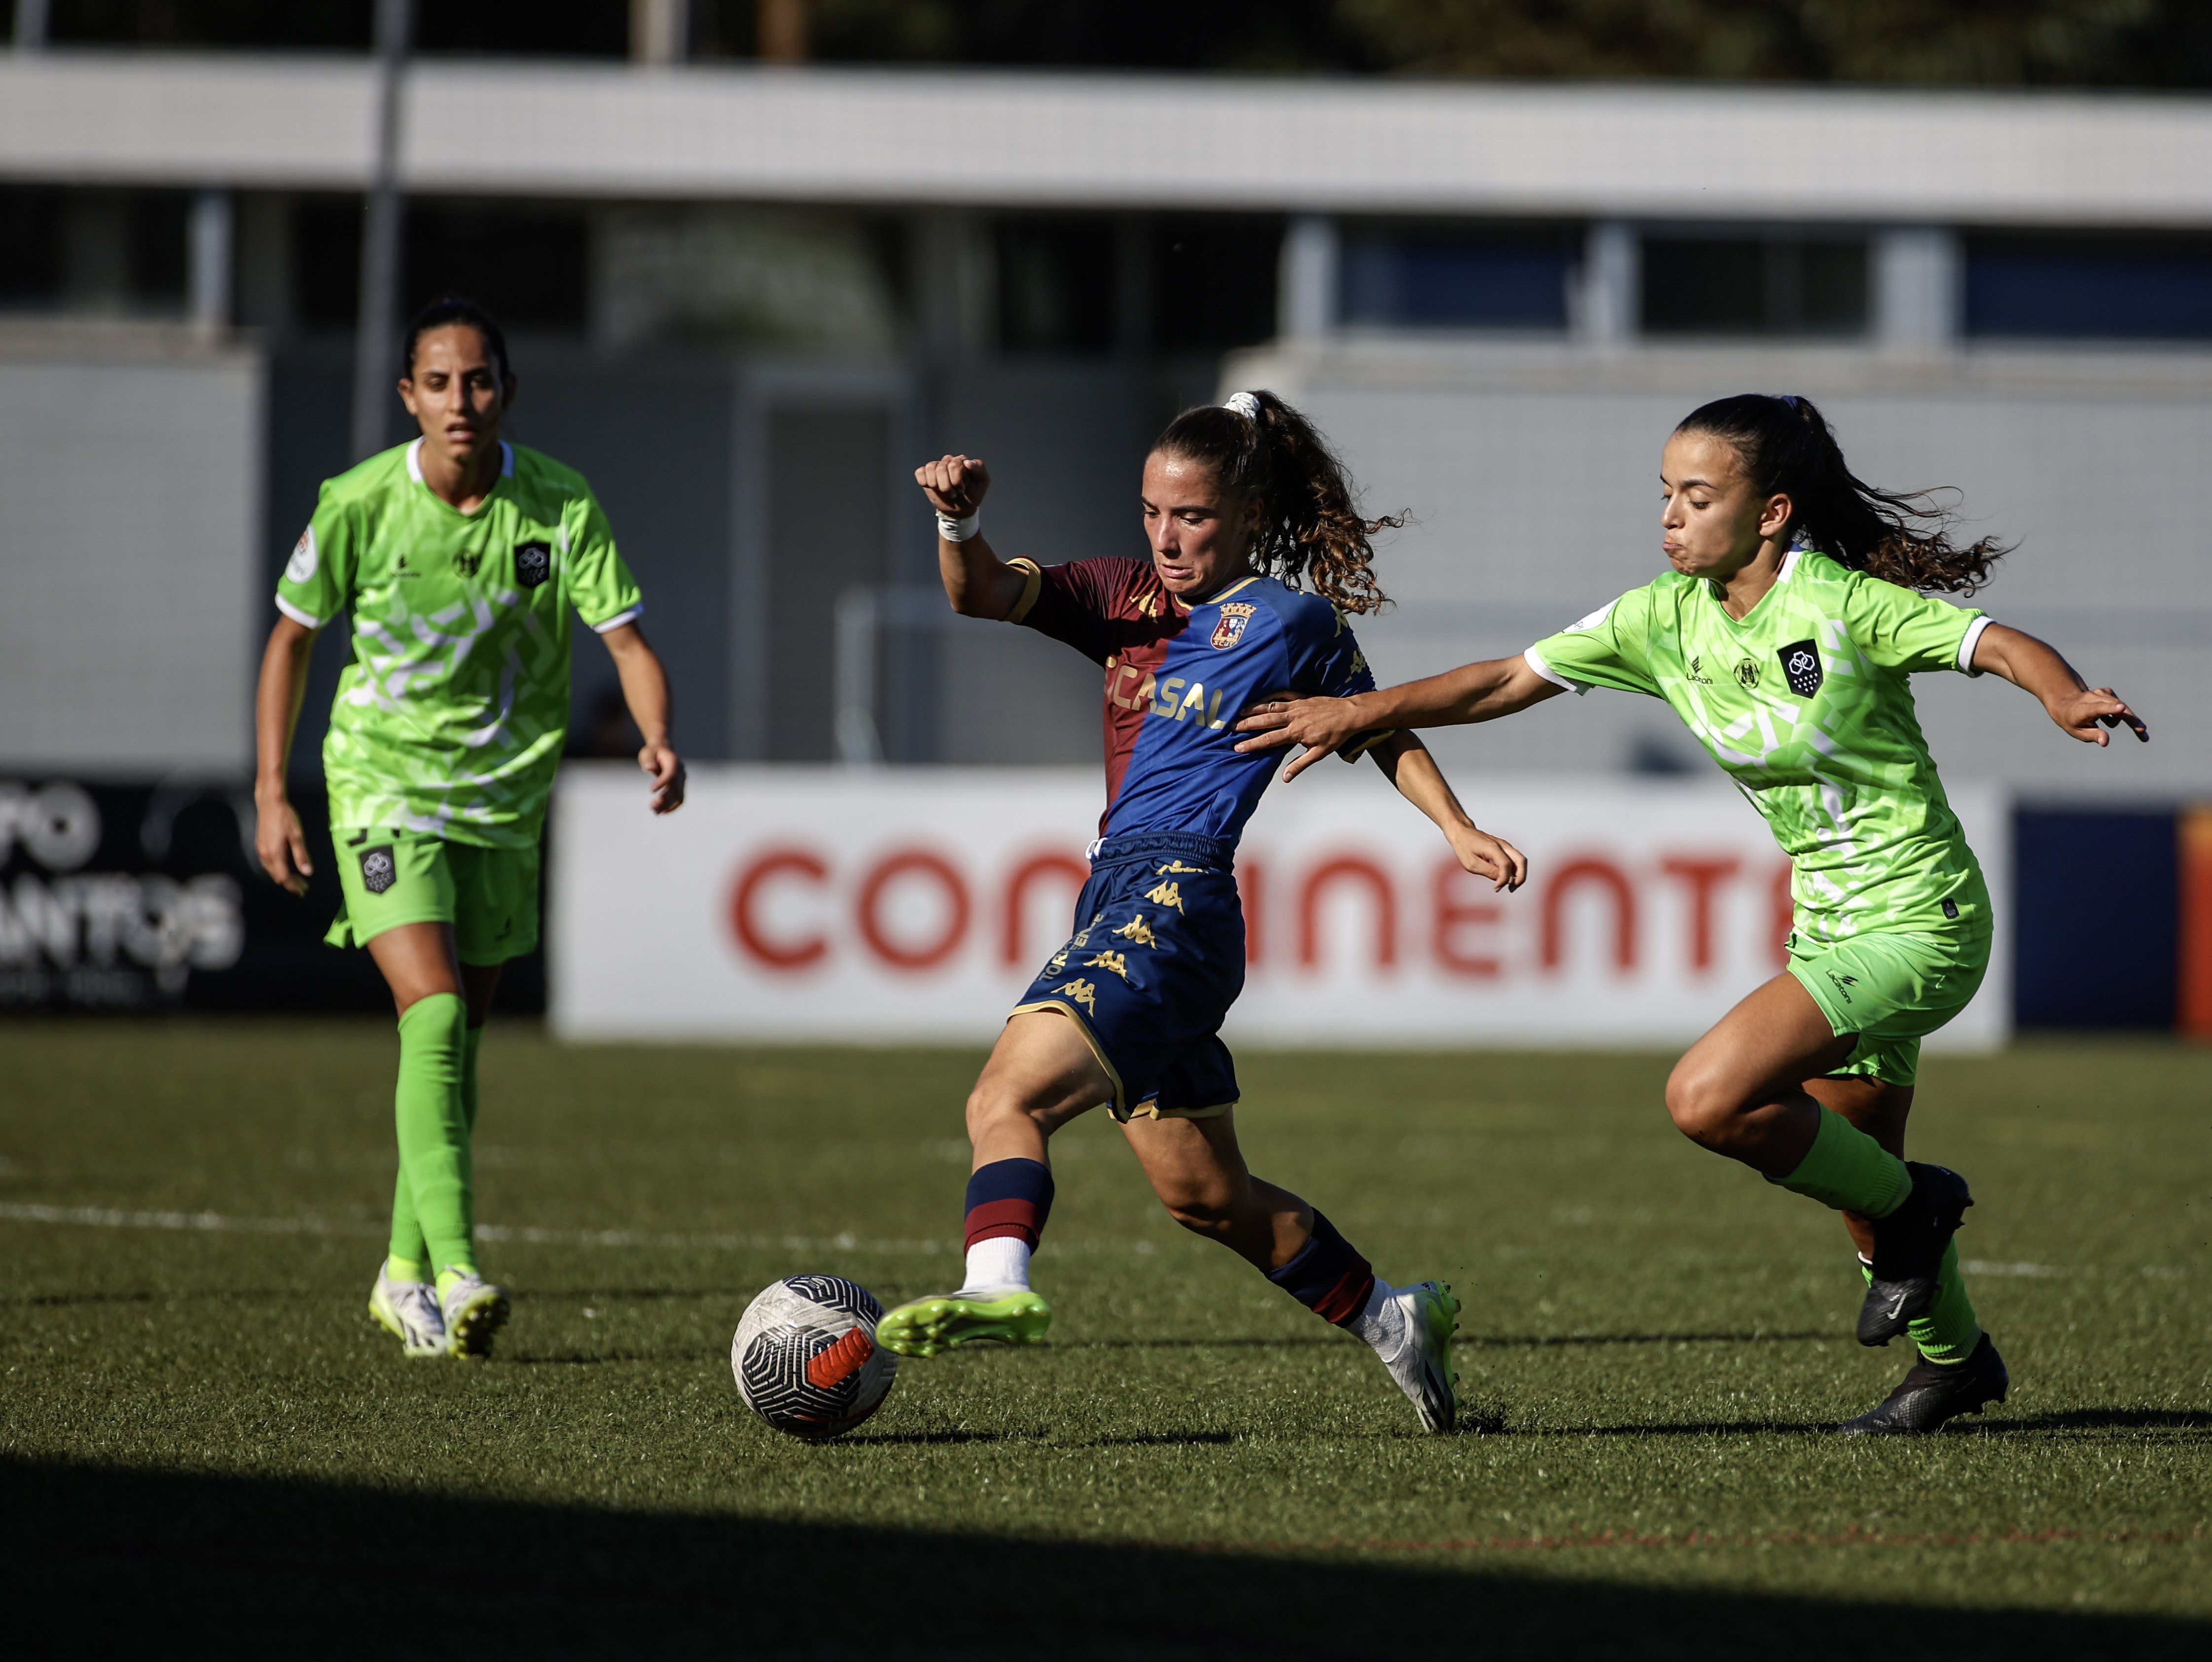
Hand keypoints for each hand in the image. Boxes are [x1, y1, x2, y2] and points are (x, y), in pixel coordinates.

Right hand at [254, 790, 311, 895]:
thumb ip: (301, 855)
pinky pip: (267, 864)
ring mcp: (261, 850)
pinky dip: (277, 869)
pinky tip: (286, 867)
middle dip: (290, 883)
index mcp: (275, 853)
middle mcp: (265, 854)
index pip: (284, 877)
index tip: (303, 890)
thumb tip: (307, 872)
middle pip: (277, 876)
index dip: (294, 886)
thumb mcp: (297, 836)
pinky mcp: (260, 845)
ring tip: (297, 879)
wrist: (269, 803)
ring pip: (271, 871)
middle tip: (303, 886)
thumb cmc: (285, 817)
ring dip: (283, 877)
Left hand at [640, 739, 685, 813]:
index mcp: (673, 761)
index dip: (663, 782)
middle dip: (665, 799)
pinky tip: (662, 812)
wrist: (663, 751)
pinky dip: (673, 807)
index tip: (651, 790)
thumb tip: (649, 767)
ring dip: (667, 805)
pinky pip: (680, 799)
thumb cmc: (653, 752)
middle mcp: (681, 772)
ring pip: (678, 796)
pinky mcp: (680, 787)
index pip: (671, 773)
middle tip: (651, 807)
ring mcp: (682, 780)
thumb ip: (649, 759)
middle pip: (676, 787)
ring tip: (654, 811)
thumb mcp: (648, 752)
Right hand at [915, 454, 989, 519]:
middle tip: (954, 494)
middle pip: (941, 468)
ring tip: (944, 492)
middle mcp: (948, 461)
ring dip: (936, 485)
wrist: (960, 510)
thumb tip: (967, 462)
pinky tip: (931, 487)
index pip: (955, 464)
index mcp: (962, 461)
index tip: (962, 490)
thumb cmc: (972, 495)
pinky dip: (924, 481)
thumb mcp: (982, 483)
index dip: (957, 481)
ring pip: (930, 468)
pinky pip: (920, 472)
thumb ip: (979, 469)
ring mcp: (937, 467)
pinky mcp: (926, 474)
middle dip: (947, 486)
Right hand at [1234, 691, 1365, 780]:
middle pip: (1265, 721)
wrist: (1350, 714)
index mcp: (1296, 733)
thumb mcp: (1319, 753)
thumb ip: (1300, 764)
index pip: (1269, 740)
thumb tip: (1285, 777)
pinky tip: (1261, 698)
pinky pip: (1282, 695)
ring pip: (1271, 706)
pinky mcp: (1301, 698)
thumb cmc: (1336, 734)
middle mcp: (1293, 718)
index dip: (1252, 744)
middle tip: (1231, 727)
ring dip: (1254, 708)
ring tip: (1239, 711)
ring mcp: (1296, 706)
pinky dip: (1270, 695)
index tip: (1238, 747)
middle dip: (1247, 724)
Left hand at [1449, 824, 1528, 892]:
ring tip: (1511, 887)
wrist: (1462, 833)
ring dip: (1519, 874)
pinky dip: (1514, 870)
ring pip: (1520, 860)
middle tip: (1511, 889)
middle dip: (1520, 877)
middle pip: (1521, 861)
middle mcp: (1503, 845)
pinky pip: (1515, 860)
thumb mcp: (1472, 863)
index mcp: (1493, 847)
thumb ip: (1488, 871)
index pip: (1506, 865)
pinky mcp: (1504, 849)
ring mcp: (1505, 846)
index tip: (1496, 888)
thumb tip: (1502, 880)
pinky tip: (1505, 879)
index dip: (1503, 879)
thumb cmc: (1465, 847)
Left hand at [2047, 687, 2147, 745]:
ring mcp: (2101, 693)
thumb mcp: (2078, 732)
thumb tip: (2105, 742)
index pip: (2097, 708)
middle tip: (2143, 731)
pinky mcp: (2108, 692)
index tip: (2121, 708)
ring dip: (2132, 720)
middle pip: (2116, 708)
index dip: (2110, 709)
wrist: (2066, 704)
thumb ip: (2093, 735)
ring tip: (2141, 735)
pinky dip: (2118, 715)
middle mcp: (2093, 698)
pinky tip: (2105, 719)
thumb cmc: (2072, 721)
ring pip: (2122, 707)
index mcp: (2083, 709)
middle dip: (2131, 720)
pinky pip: (2119, 707)